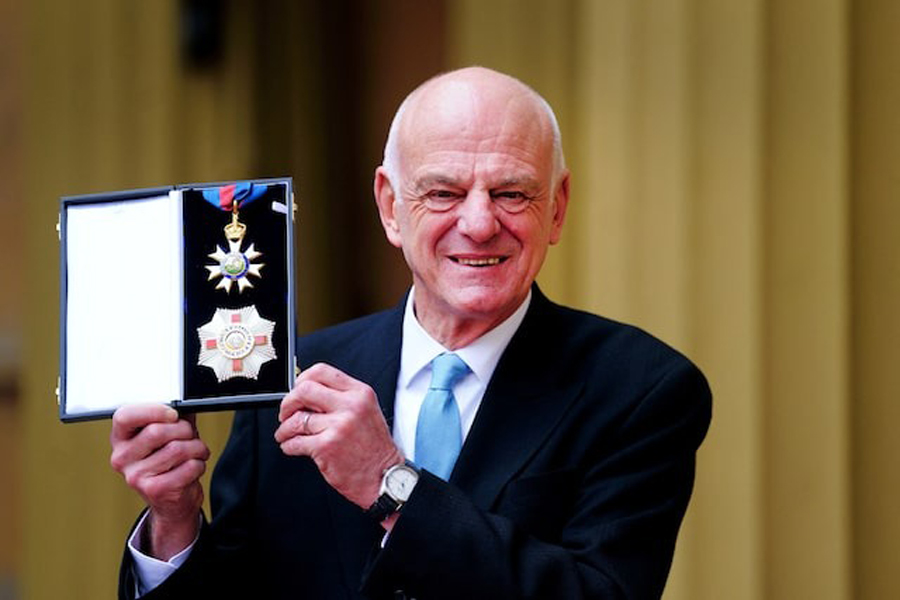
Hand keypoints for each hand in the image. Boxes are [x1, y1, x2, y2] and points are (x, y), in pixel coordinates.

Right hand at [109, 404, 209, 559]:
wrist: (172, 502)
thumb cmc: (169, 463)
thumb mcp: (167, 435)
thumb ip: (172, 416)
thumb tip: (186, 404)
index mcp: (121, 439)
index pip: (124, 416)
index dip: (153, 411)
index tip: (173, 414)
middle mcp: (122, 458)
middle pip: (157, 431)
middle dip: (184, 430)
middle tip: (190, 436)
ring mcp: (135, 476)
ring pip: (177, 449)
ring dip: (197, 448)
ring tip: (195, 453)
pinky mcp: (154, 490)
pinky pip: (188, 467)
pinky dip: (199, 464)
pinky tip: (193, 468)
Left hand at [275, 363, 403, 510]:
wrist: (384, 477)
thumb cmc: (374, 448)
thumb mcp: (366, 411)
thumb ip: (341, 398)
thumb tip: (307, 394)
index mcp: (360, 393)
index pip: (322, 371)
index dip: (302, 379)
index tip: (297, 390)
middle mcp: (351, 406)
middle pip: (304, 390)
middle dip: (288, 402)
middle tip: (286, 413)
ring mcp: (338, 426)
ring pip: (296, 419)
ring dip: (285, 429)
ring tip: (287, 434)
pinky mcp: (327, 446)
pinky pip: (295, 442)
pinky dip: (288, 445)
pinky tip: (293, 446)